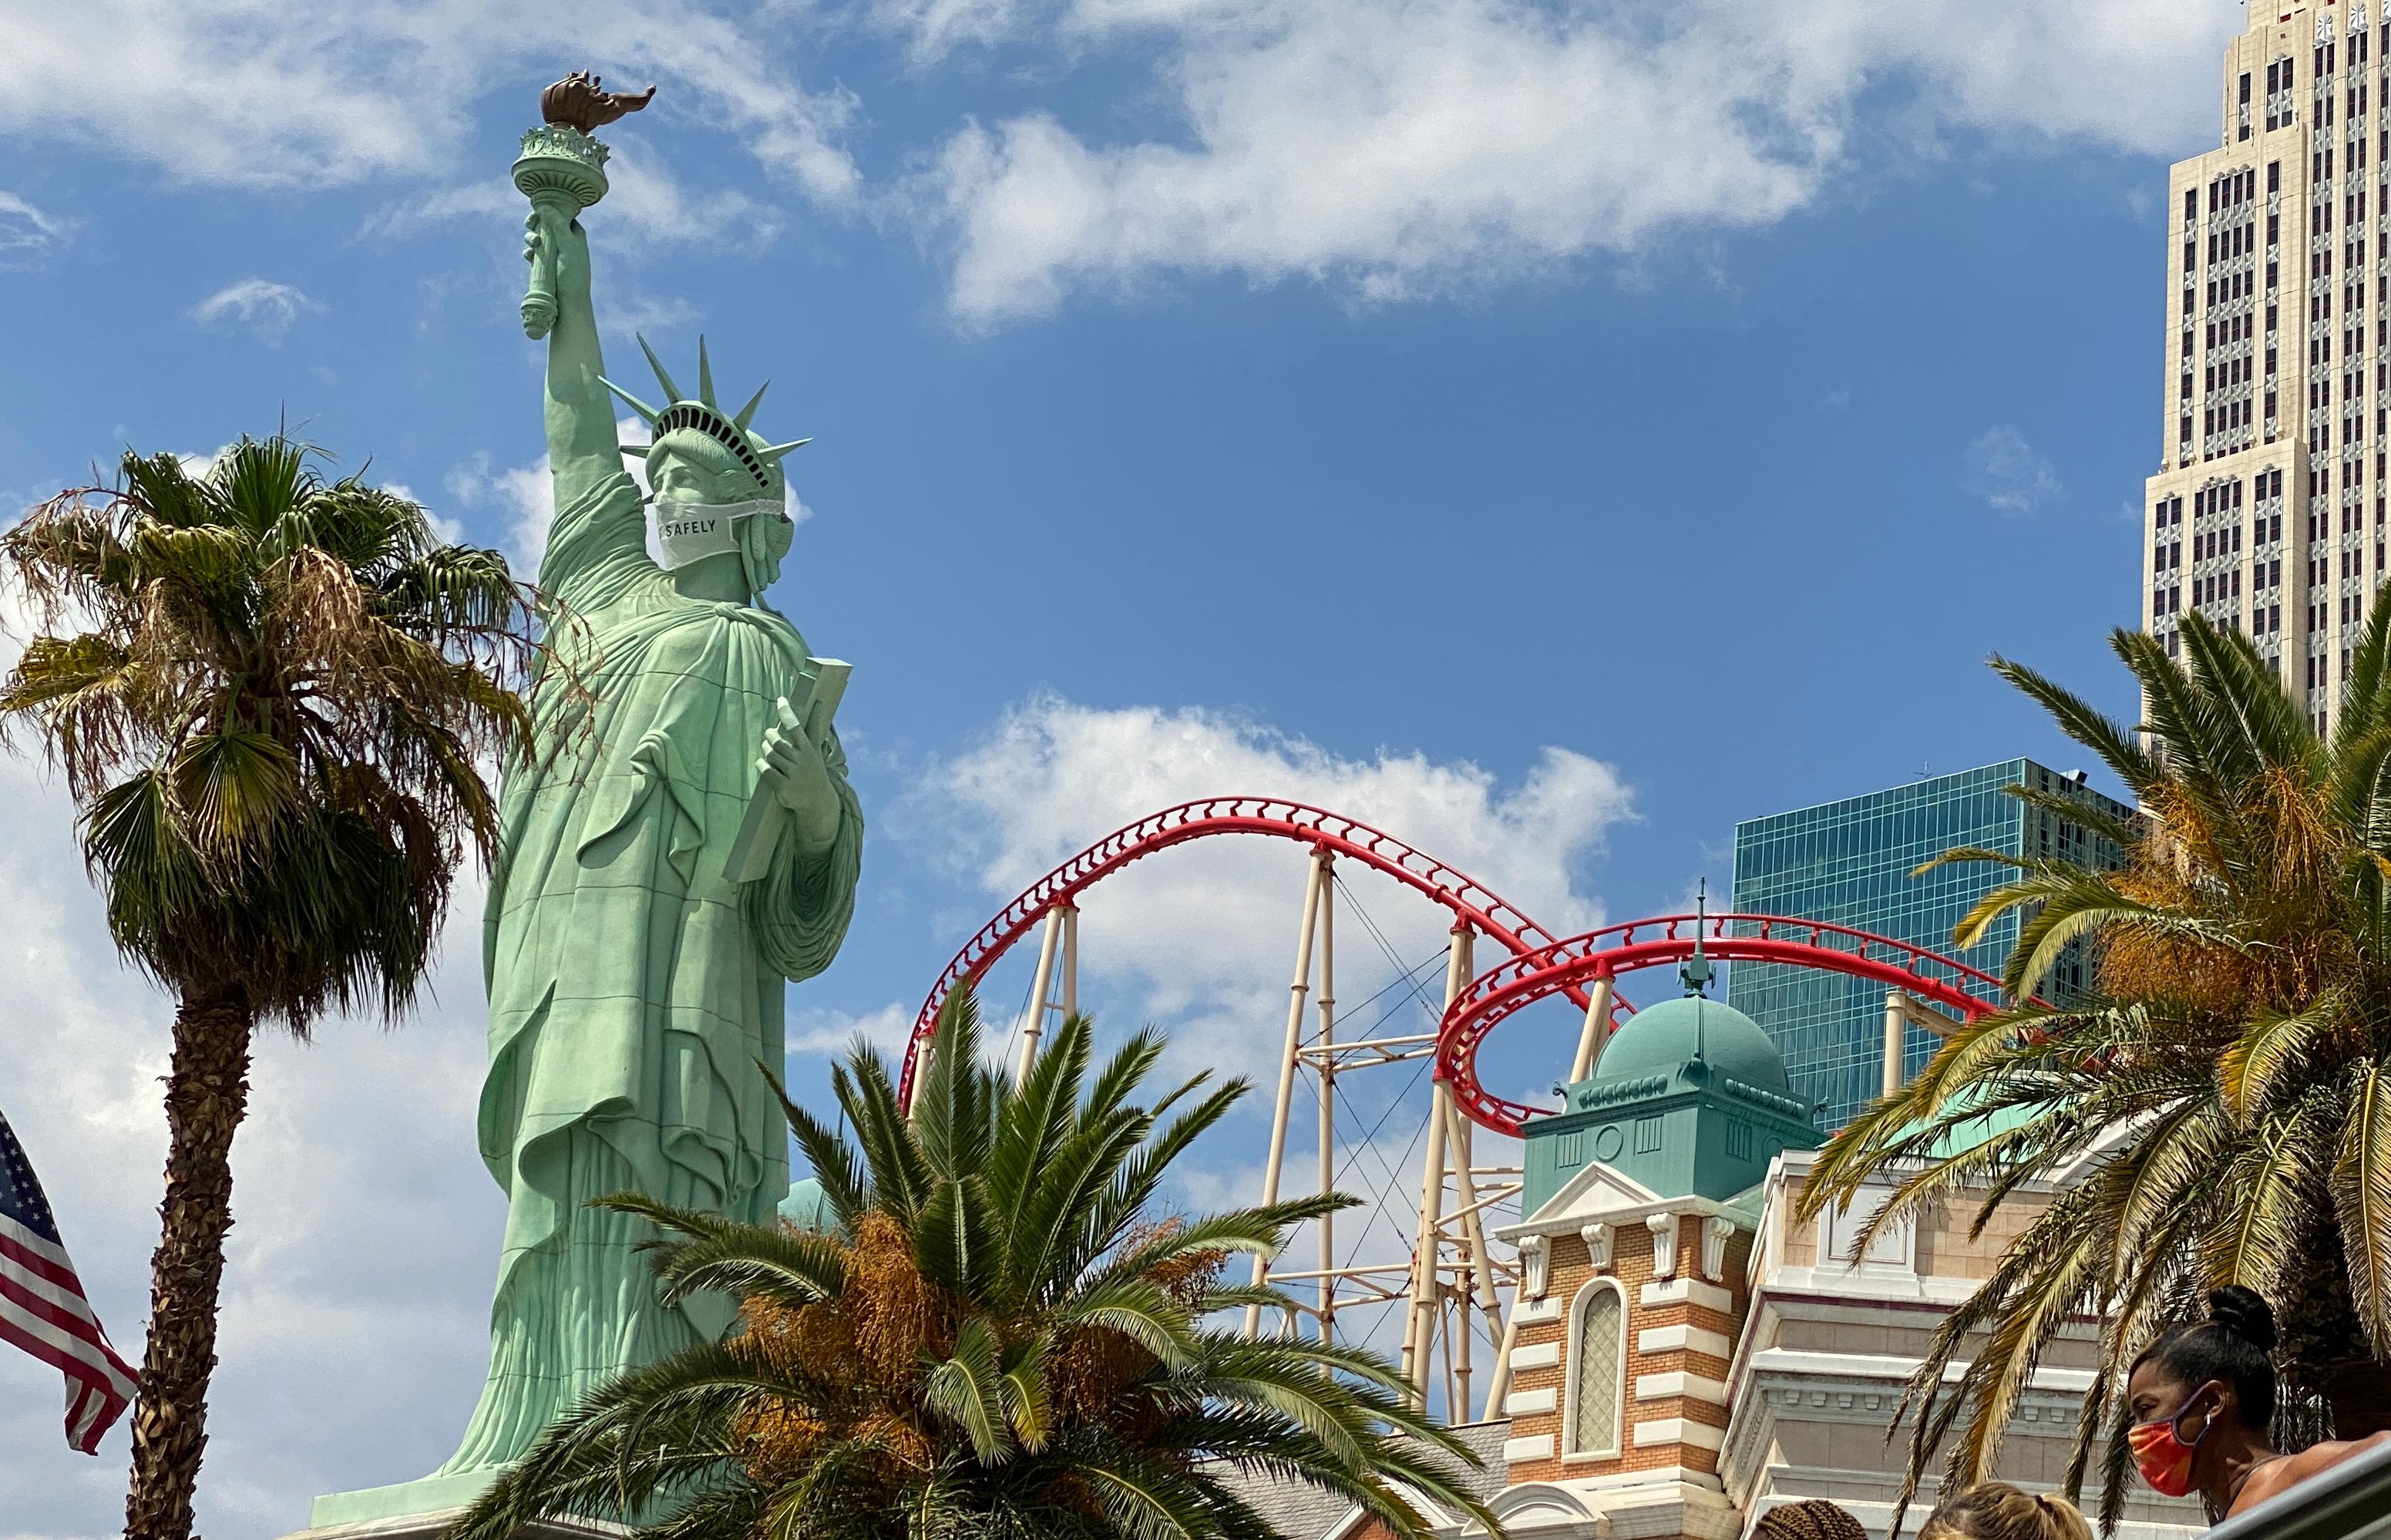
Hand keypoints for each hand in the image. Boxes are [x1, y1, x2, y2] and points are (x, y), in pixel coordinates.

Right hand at [521, 199, 591, 308]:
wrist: (569, 302)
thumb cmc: (573, 274)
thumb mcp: (568, 245)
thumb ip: (557, 225)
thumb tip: (544, 206)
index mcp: (575, 234)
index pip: (561, 214)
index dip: (549, 210)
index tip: (537, 211)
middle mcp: (565, 241)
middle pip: (546, 223)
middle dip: (535, 222)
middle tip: (530, 223)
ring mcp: (554, 253)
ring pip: (537, 236)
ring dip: (531, 237)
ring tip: (533, 244)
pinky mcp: (544, 264)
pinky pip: (532, 252)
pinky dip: (529, 251)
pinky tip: (529, 255)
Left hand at [756, 698, 838, 851]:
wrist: (817, 800)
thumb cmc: (812, 768)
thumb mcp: (815, 748)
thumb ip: (813, 726)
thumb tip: (819, 703)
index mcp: (808, 749)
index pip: (796, 727)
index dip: (787, 713)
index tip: (780, 700)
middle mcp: (801, 761)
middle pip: (778, 742)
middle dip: (770, 736)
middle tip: (770, 736)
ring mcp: (793, 774)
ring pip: (770, 755)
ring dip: (765, 749)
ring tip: (767, 749)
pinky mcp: (783, 787)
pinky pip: (766, 770)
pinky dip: (761, 764)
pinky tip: (763, 764)